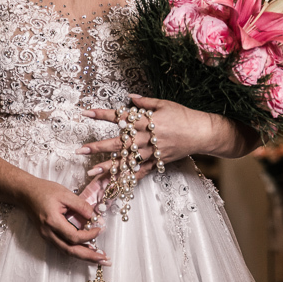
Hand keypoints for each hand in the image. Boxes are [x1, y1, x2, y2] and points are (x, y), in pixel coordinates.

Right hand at [20, 176, 110, 265]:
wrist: (25, 193)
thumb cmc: (44, 190)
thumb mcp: (64, 193)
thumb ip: (80, 205)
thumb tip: (94, 216)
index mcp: (52, 222)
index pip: (74, 236)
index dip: (89, 236)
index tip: (100, 229)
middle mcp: (48, 233)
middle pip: (71, 251)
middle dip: (89, 257)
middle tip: (105, 260)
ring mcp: (46, 237)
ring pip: (66, 252)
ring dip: (83, 256)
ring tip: (98, 258)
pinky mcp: (47, 236)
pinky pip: (62, 247)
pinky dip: (75, 250)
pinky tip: (85, 250)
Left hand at [77, 94, 202, 182]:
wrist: (201, 133)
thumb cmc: (183, 115)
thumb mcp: (164, 103)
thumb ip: (145, 102)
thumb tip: (130, 97)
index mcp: (147, 120)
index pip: (120, 116)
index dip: (102, 115)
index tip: (86, 113)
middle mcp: (147, 137)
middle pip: (119, 143)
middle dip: (99, 147)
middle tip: (81, 151)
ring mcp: (152, 152)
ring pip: (127, 161)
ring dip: (109, 167)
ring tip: (92, 172)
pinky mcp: (158, 162)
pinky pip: (141, 172)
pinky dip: (128, 179)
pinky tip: (115, 184)